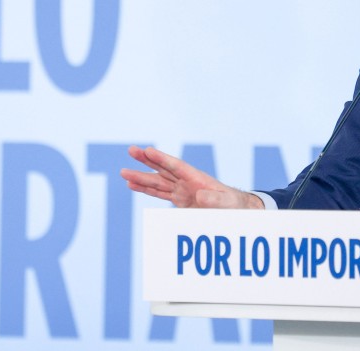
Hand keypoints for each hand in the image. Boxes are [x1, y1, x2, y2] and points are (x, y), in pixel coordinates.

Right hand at [121, 145, 263, 208]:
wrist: (236, 210)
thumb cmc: (233, 204)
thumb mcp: (226, 202)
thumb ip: (214, 199)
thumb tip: (199, 195)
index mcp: (197, 178)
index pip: (176, 166)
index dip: (162, 158)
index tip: (148, 150)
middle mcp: (186, 181)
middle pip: (163, 169)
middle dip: (147, 160)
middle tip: (131, 150)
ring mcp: (182, 190)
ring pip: (158, 181)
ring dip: (141, 177)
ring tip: (124, 173)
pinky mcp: (180, 200)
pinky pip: (159, 193)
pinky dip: (146, 190)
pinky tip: (133, 185)